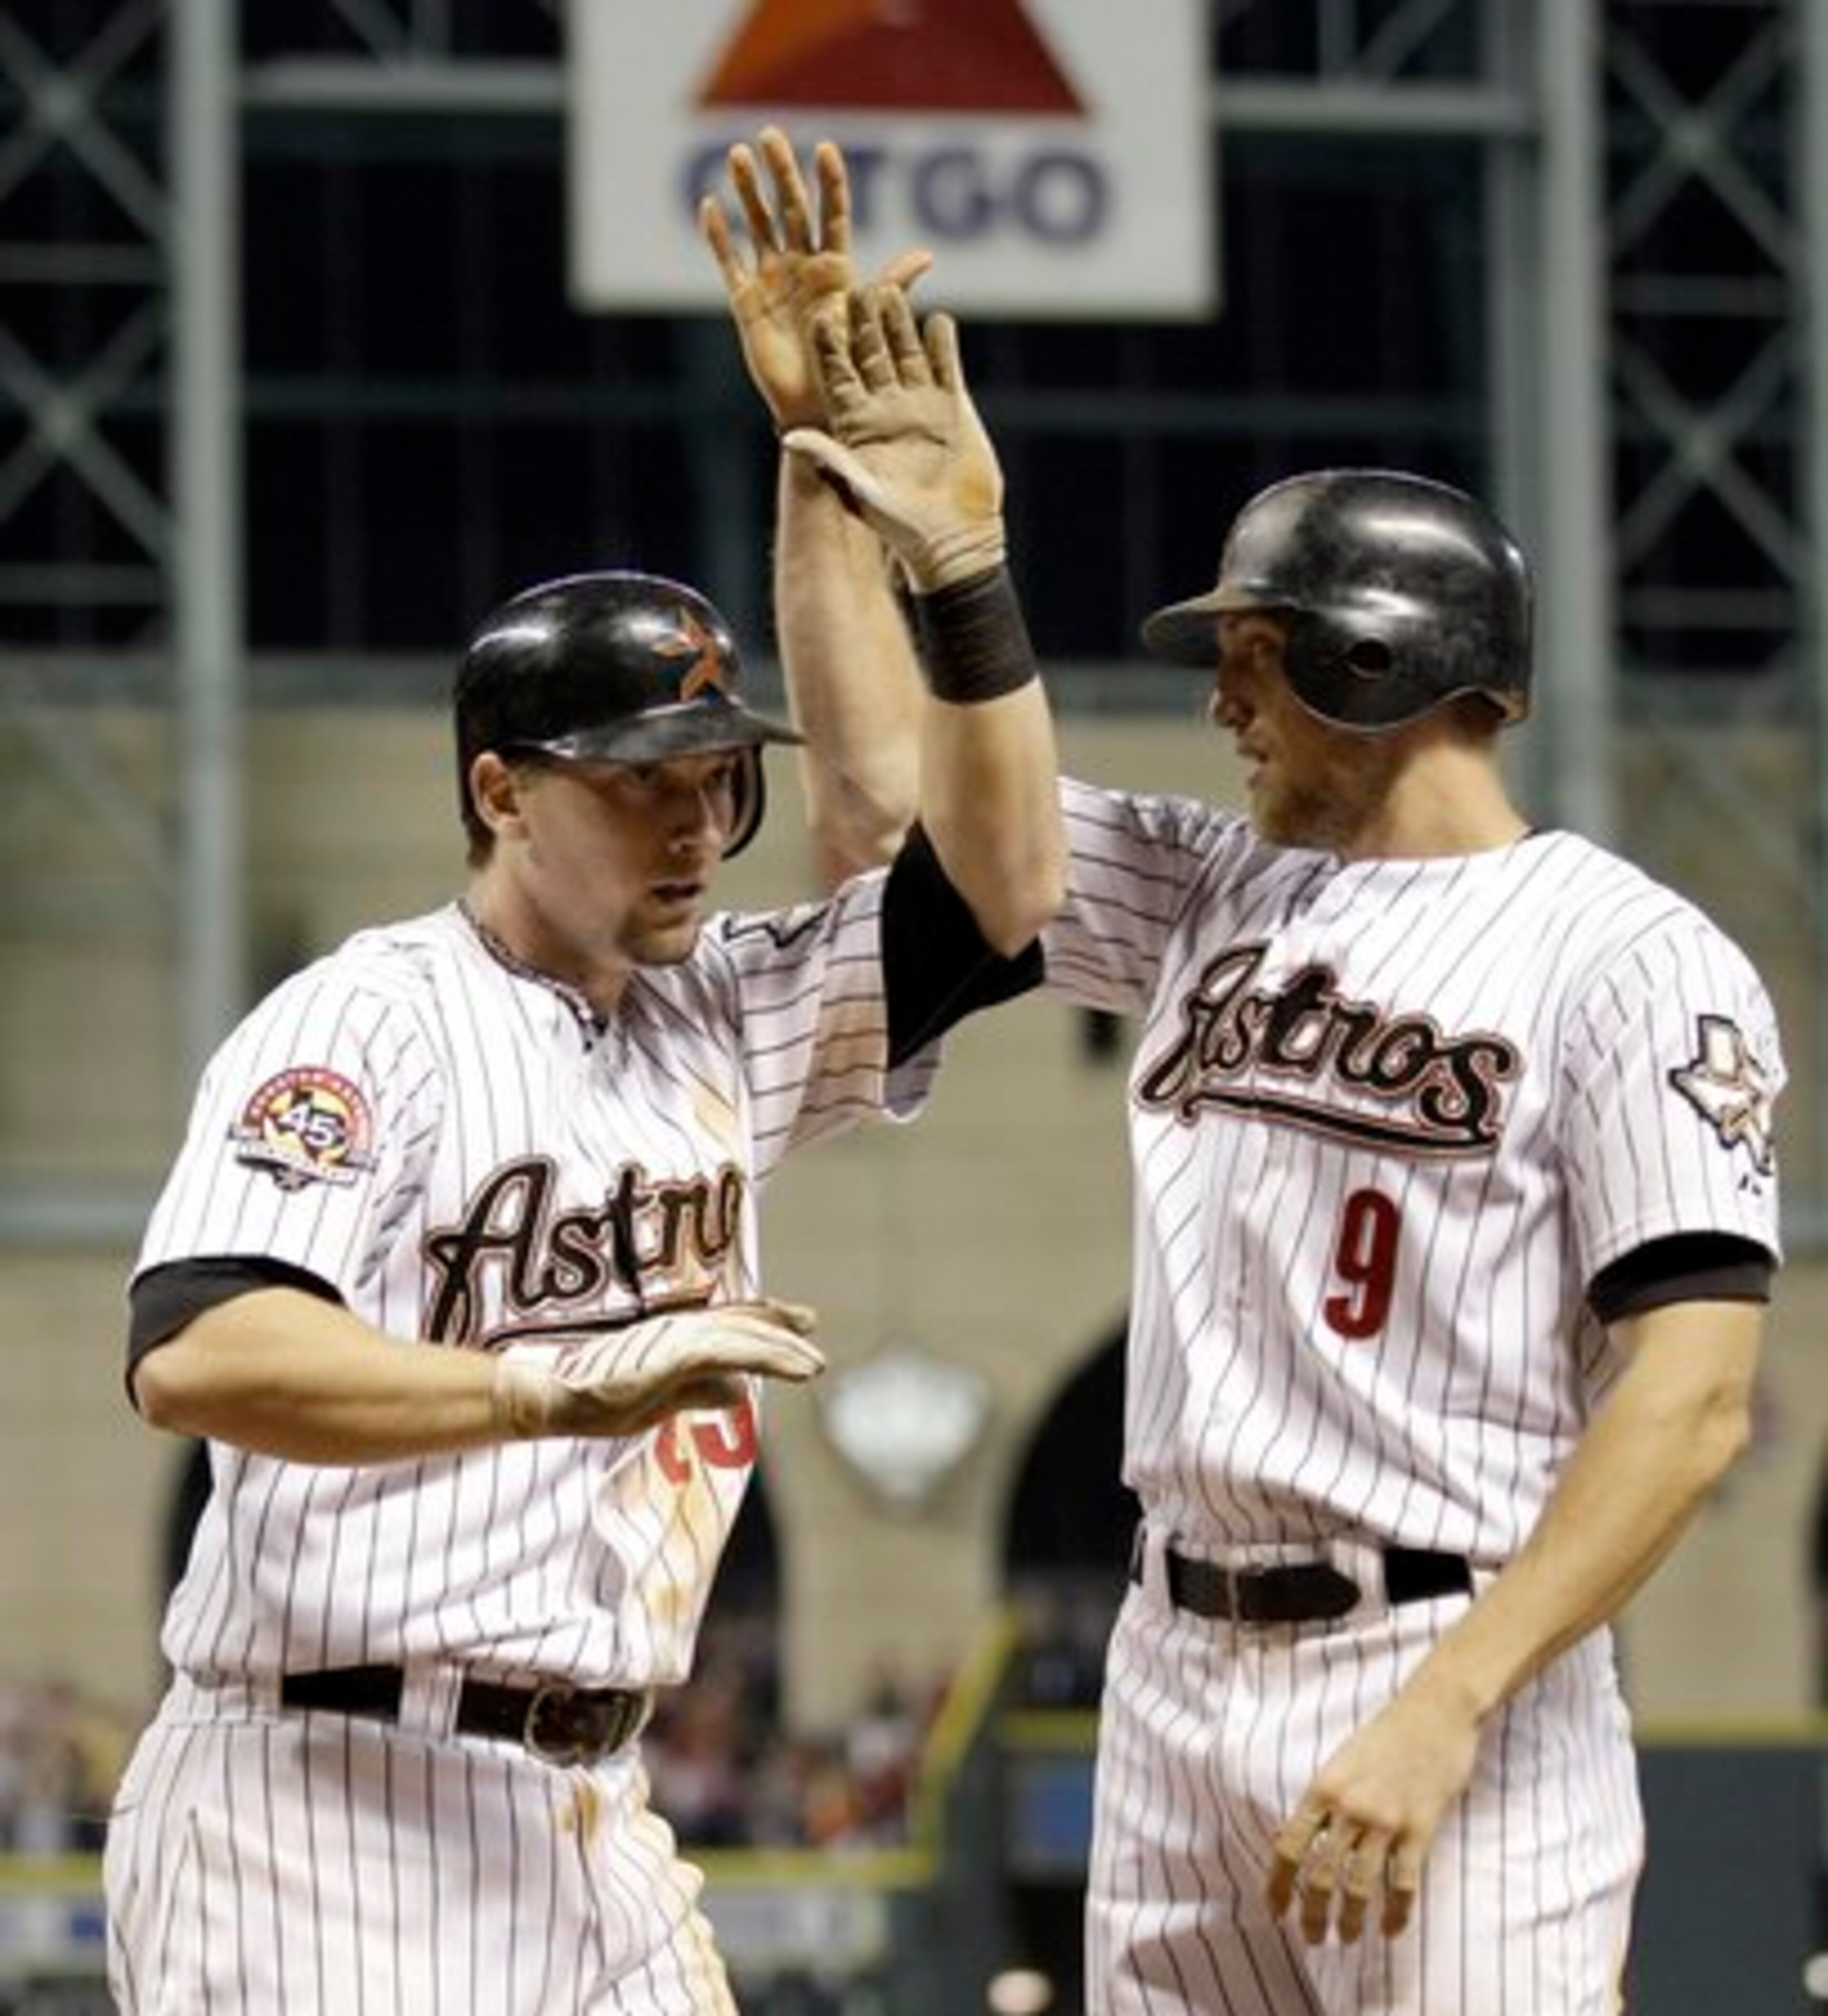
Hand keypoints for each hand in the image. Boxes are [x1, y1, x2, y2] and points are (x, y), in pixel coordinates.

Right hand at [492, 1298, 821, 1439]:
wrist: (556, 1400)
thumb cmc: (597, 1401)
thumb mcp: (660, 1400)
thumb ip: (698, 1392)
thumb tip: (738, 1391)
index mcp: (675, 1342)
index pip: (726, 1327)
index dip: (760, 1324)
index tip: (792, 1324)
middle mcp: (681, 1331)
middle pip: (740, 1323)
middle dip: (777, 1325)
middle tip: (809, 1322)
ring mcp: (680, 1338)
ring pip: (745, 1339)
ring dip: (784, 1349)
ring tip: (815, 1364)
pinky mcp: (680, 1350)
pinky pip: (738, 1352)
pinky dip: (773, 1357)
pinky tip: (799, 1369)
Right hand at [700, 126, 931, 432]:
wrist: (816, 407)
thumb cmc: (849, 369)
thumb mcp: (871, 323)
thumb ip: (892, 286)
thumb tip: (926, 255)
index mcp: (835, 269)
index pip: (831, 215)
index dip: (828, 183)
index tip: (825, 148)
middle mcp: (802, 267)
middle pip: (789, 209)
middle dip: (780, 172)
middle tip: (769, 134)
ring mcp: (772, 282)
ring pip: (758, 226)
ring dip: (747, 191)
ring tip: (737, 155)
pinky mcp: (746, 303)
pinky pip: (729, 263)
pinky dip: (719, 237)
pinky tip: (710, 206)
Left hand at [783, 287, 1004, 591]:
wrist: (953, 537)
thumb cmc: (902, 523)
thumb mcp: (861, 488)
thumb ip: (829, 458)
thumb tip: (789, 438)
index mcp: (855, 421)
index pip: (837, 374)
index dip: (828, 346)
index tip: (817, 318)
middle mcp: (884, 404)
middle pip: (871, 353)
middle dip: (863, 323)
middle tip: (856, 288)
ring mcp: (918, 401)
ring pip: (907, 351)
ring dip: (900, 323)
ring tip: (893, 291)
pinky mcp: (952, 404)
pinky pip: (946, 365)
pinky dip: (943, 344)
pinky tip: (939, 320)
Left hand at [1264, 1684, 1479, 1943]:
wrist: (1434, 1712)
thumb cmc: (1387, 1735)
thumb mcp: (1342, 1762)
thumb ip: (1322, 1801)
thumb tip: (1295, 1837)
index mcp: (1323, 1788)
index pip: (1289, 1846)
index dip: (1278, 1884)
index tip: (1275, 1911)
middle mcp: (1349, 1807)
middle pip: (1321, 1874)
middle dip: (1313, 1913)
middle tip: (1312, 1938)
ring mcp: (1386, 1820)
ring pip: (1360, 1885)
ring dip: (1351, 1919)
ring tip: (1346, 1938)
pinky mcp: (1420, 1828)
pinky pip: (1403, 1883)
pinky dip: (1395, 1913)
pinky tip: (1389, 1929)